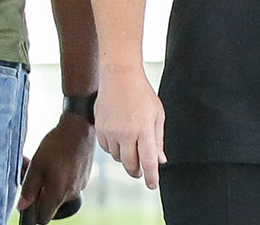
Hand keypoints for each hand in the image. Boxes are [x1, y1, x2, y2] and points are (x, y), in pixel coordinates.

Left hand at [16, 113, 94, 223]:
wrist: (79, 128)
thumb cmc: (56, 145)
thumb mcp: (36, 165)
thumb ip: (29, 188)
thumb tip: (22, 207)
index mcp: (58, 194)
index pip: (44, 217)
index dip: (33, 212)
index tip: (28, 200)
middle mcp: (71, 194)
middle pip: (50, 203)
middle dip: (39, 191)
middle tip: (29, 172)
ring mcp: (79, 186)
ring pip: (58, 191)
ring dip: (47, 182)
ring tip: (41, 163)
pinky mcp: (84, 177)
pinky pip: (67, 183)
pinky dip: (58, 176)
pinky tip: (54, 161)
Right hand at [92, 68, 164, 189]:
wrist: (119, 76)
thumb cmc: (142, 94)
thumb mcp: (157, 116)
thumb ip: (158, 140)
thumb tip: (159, 161)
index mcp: (144, 130)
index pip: (148, 162)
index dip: (151, 177)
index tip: (152, 185)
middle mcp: (126, 133)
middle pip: (130, 165)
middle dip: (136, 172)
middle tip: (140, 172)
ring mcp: (111, 131)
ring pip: (117, 157)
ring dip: (125, 157)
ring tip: (130, 146)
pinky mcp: (100, 127)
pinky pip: (106, 148)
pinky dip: (113, 148)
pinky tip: (119, 139)